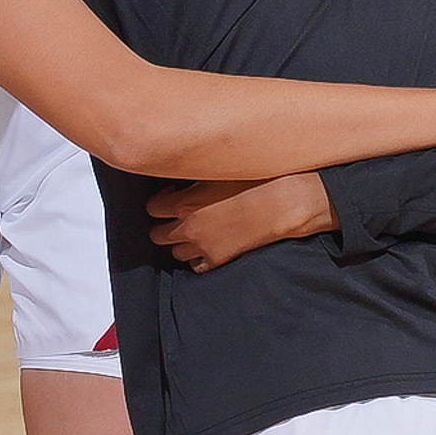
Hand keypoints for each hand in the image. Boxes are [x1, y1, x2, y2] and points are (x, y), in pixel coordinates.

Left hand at [146, 172, 333, 272]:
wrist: (283, 204)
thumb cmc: (254, 179)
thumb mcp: (218, 169)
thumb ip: (194, 176)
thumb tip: (181, 169)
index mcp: (184, 203)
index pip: (152, 208)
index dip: (161, 201)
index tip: (171, 195)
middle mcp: (187, 228)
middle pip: (157, 234)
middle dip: (164, 225)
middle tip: (176, 216)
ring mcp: (202, 247)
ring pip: (175, 251)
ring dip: (181, 241)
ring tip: (195, 230)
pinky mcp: (218, 261)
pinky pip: (196, 265)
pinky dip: (197, 257)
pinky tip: (207, 246)